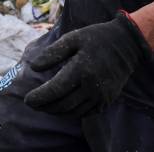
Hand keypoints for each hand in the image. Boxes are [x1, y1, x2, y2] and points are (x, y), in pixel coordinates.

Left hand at [23, 12, 151, 116]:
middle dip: (44, 107)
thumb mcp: (72, 38)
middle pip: (62, 104)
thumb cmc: (96, 38)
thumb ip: (52, 53)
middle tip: (32, 104)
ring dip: (56, 111)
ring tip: (44, 106)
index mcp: (81, 69)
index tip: (27, 99)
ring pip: (73, 112)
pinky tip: (62, 106)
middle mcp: (92, 86)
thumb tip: (33, 66)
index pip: (55, 90)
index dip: (39, 97)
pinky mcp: (107, 101)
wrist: (126, 44)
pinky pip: (86, 113)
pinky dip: (71, 113)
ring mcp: (101, 96)